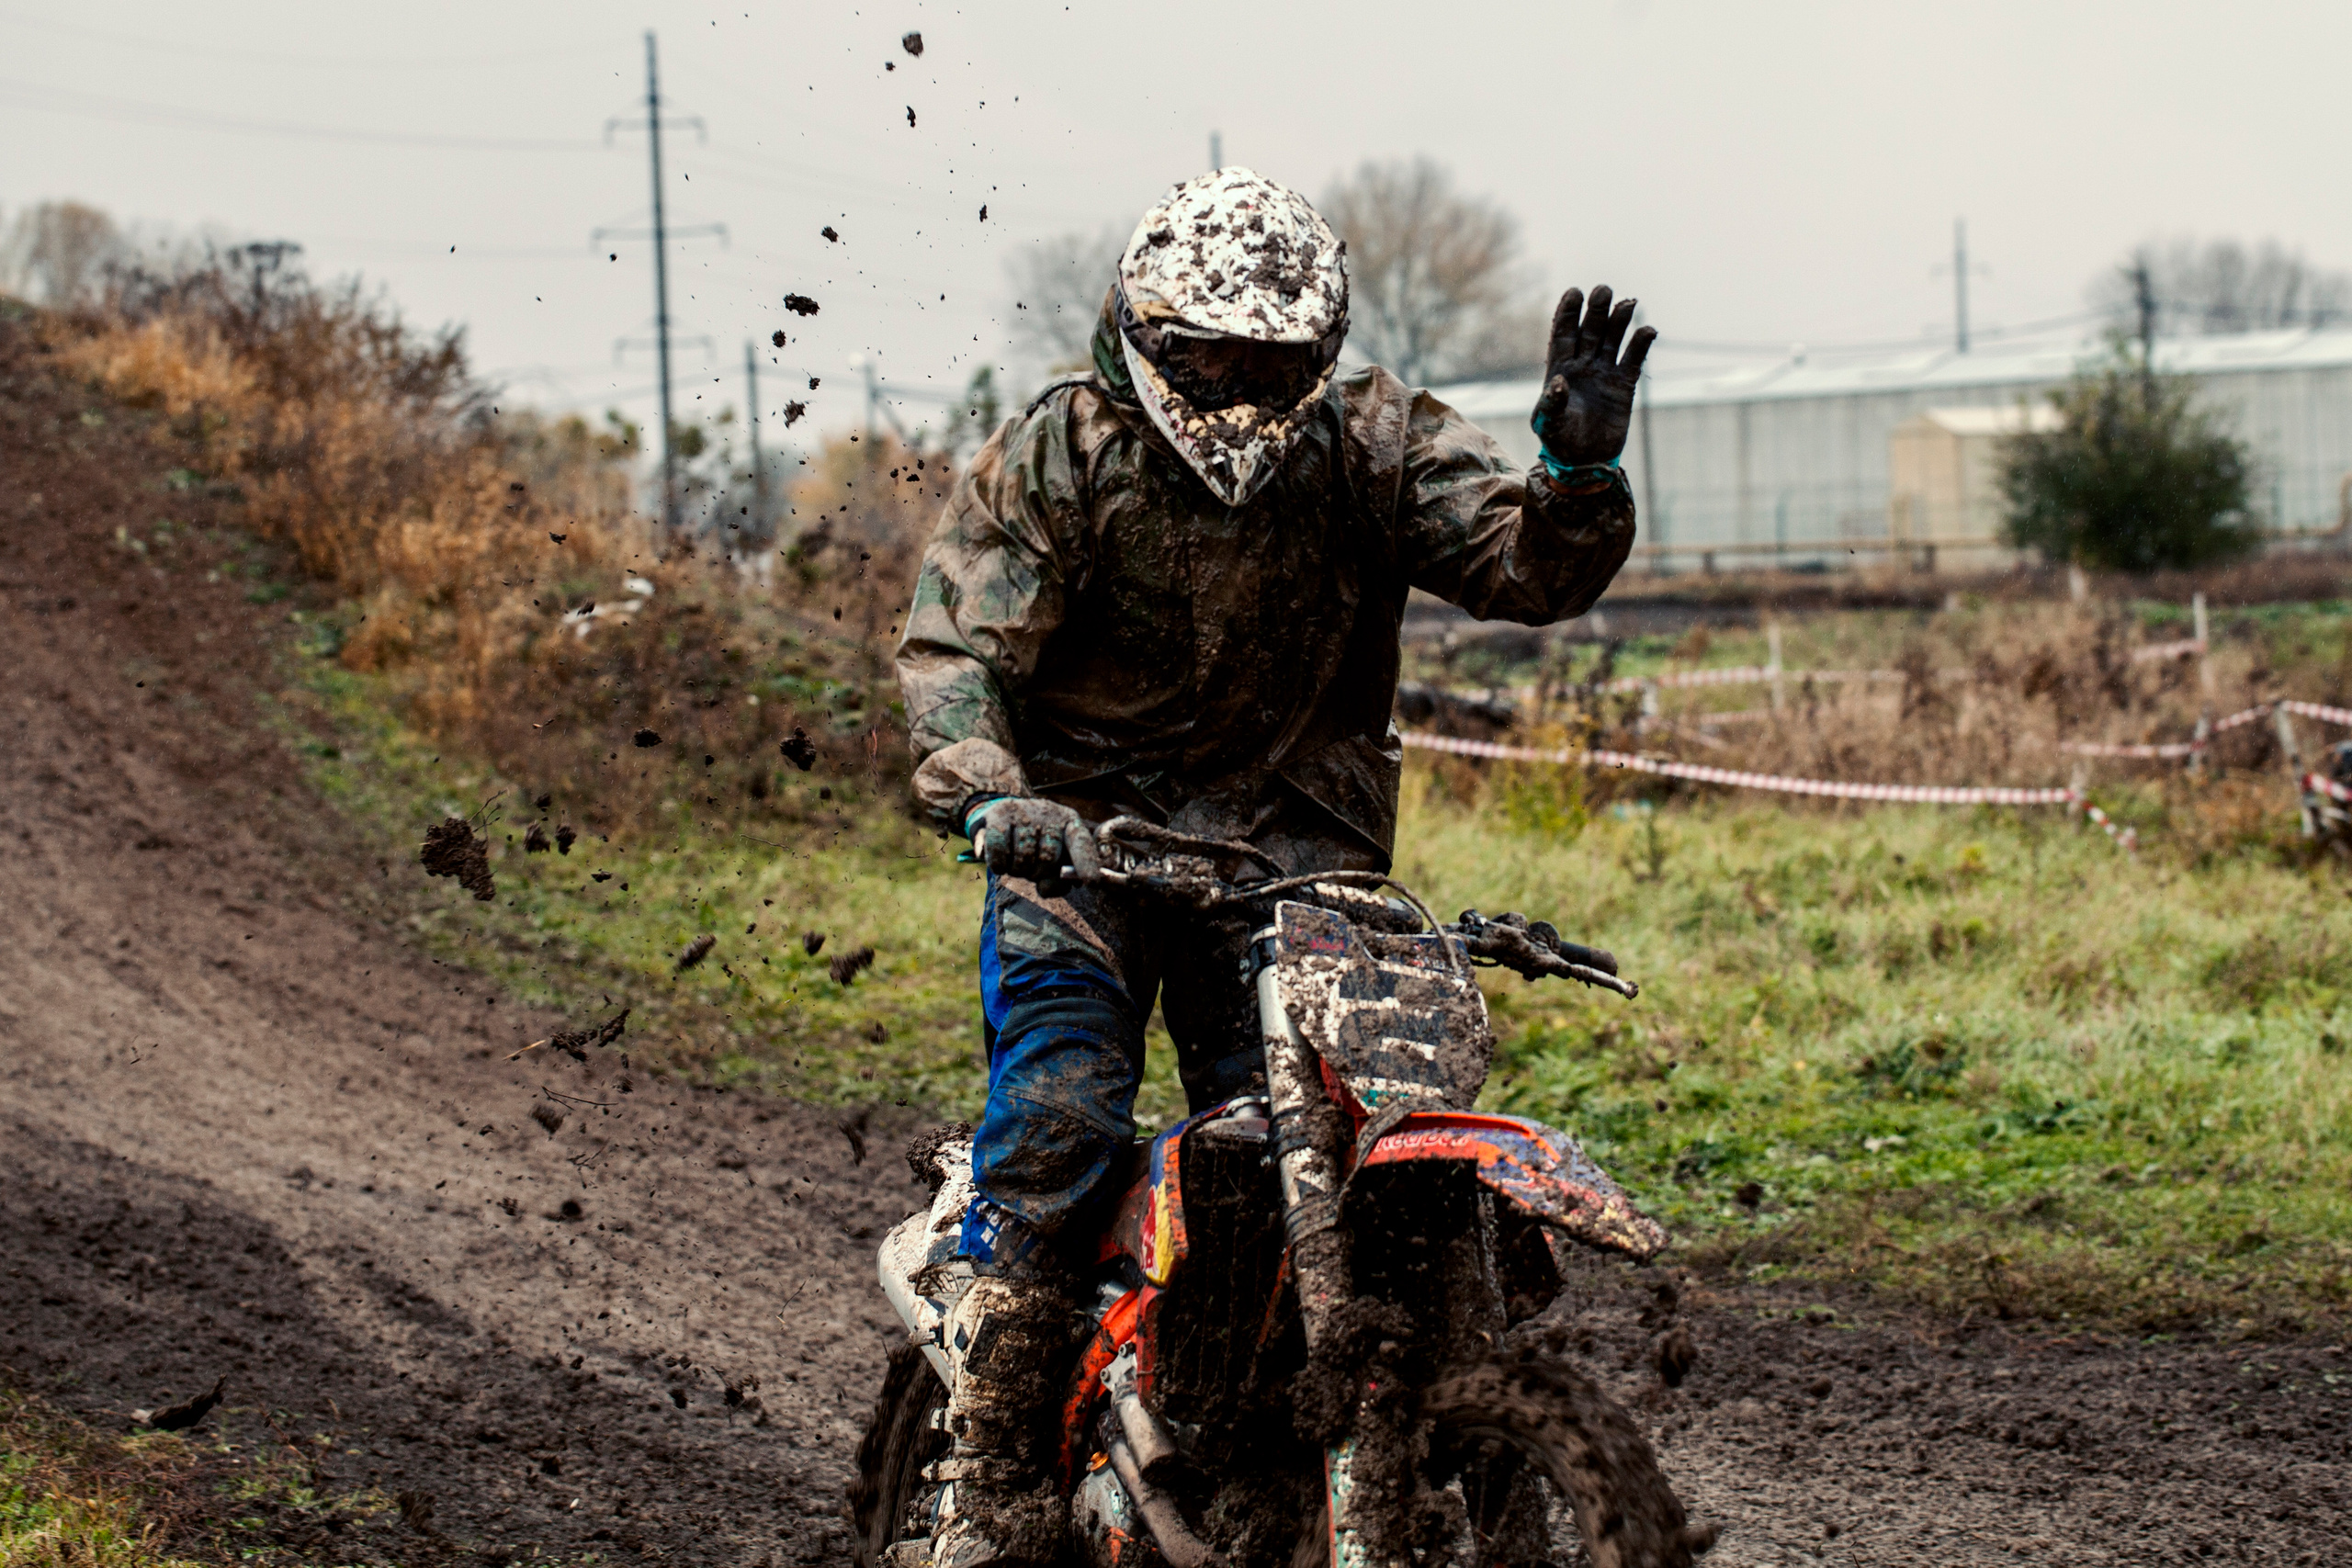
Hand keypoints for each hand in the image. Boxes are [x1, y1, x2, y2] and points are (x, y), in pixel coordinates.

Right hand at [970, 797, 1099, 891]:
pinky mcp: (998, 817)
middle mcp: (1050, 814)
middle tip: (1032, 870)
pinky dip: (999, 866)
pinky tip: (1001, 863)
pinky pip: (999, 854)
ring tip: (1016, 860)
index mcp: (1070, 822)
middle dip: (1038, 874)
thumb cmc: (1035, 841)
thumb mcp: (1054, 854)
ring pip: (1022, 859)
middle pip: (1048, 860)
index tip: (1091, 882)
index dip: (1086, 863)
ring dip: (1017, 870)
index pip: (1082, 843)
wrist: (1003, 812)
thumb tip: (1053, 887)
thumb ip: (1060, 876)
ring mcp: (1023, 813)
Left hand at [1530, 286, 1654, 467]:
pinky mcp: (1624, 385)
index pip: (1563, 334)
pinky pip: (1633, 360)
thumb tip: (1558, 382)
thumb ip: (1551, 402)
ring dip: (1619, 321)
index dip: (1568, 313)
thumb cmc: (1559, 441)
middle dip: (1596, 310)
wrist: (1585, 462)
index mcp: (1559, 368)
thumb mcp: (1548, 423)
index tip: (1574, 292)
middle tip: (1603, 290)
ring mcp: (1604, 373)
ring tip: (1628, 303)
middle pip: (1590, 330)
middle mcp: (1583, 365)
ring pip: (1613, 339)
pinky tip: (1648, 330)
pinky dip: (1640, 345)